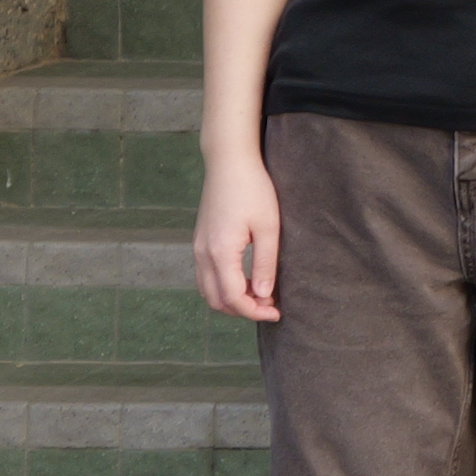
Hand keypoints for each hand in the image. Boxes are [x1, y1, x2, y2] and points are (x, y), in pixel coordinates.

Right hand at [192, 154, 281, 323]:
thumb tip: (264, 295)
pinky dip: (224, 286)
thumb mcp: (268, 227)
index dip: (254, 311)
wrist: (228, 163)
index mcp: (220, 252)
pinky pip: (207, 276)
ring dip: (232, 299)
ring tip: (262, 294)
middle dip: (242, 309)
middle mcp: (203, 254)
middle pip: (216, 299)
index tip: (276, 313)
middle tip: (271, 306)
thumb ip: (265, 263)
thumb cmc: (253, 190)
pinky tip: (247, 279)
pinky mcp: (200, 242)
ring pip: (209, 290)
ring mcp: (198, 248)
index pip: (233, 297)